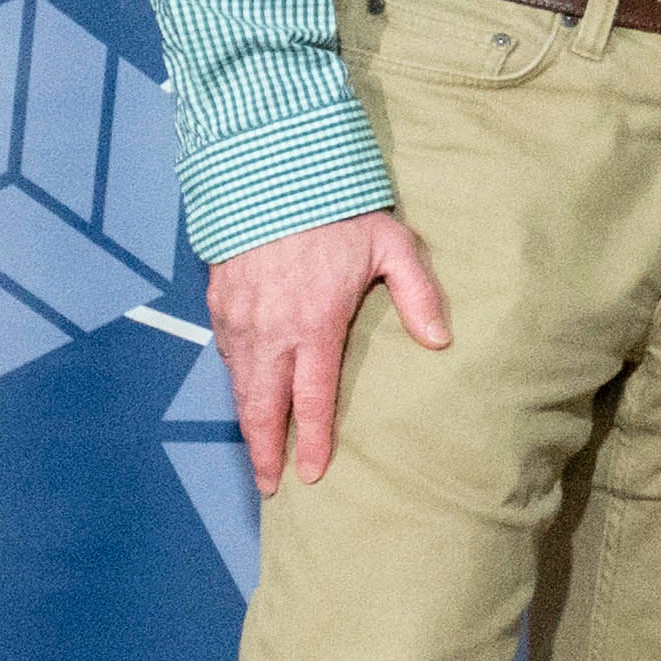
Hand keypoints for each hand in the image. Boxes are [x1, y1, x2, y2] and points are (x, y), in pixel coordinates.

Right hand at [208, 208, 449, 493]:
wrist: (271, 175)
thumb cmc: (339, 212)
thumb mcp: (393, 246)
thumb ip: (419, 295)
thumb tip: (442, 341)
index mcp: (314, 325)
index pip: (312, 400)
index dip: (311, 441)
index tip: (311, 474)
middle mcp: (271, 333)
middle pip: (263, 407)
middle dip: (264, 451)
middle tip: (268, 485)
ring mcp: (240, 320)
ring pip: (240, 386)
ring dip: (247, 422)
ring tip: (257, 451)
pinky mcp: (218, 304)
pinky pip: (226, 355)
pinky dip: (235, 381)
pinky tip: (246, 392)